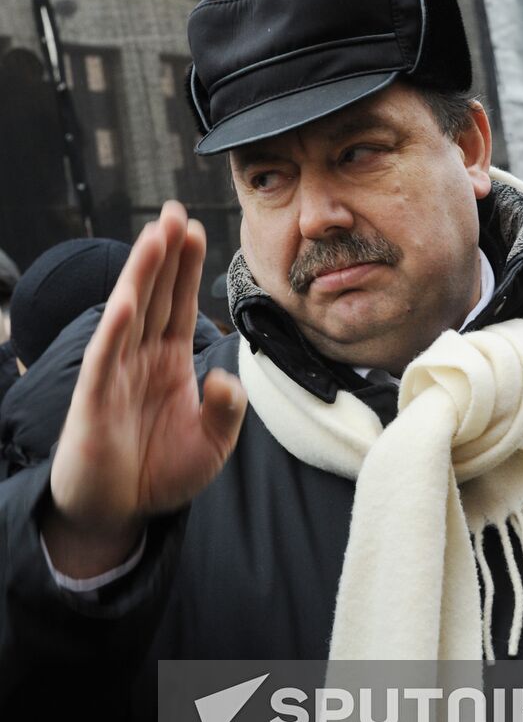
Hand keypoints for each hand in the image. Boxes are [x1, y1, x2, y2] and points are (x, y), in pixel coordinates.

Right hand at [45, 202, 246, 576]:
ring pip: (130, 315)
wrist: (119, 511)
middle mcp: (141, 359)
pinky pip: (107, 360)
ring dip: (142, 275)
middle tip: (174, 210)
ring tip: (155, 235)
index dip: (187, 269)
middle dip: (165, 254)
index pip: (179, 305)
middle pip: (155, 296)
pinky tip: (127, 299)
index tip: (197, 229)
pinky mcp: (96, 402)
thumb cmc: (160, 472)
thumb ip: (226, 411)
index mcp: (169, 362)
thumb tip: (227, 377)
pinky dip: (116, 330)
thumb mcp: (211, 444)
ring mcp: (116, 376)